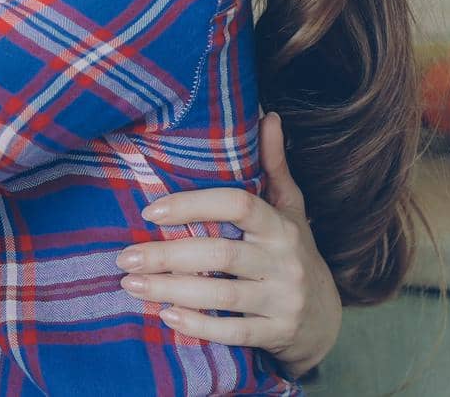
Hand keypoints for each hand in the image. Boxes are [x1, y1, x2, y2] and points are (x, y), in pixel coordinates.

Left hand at [117, 113, 340, 378]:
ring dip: (172, 290)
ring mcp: (284, 300)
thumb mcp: (290, 210)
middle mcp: (285, 261)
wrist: (325, 320)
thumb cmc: (293, 253)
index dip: (193, 205)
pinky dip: (199, 326)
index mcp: (282, 225)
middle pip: (222, 253)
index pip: (238, 205)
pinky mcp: (278, 333)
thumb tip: (269, 116)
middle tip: (124, 257)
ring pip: (223, 294)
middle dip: (168, 255)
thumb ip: (274, 167)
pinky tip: (166, 317)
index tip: (150, 211)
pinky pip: (235, 333)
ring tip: (131, 286)